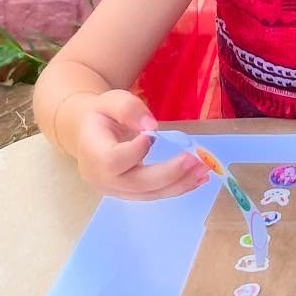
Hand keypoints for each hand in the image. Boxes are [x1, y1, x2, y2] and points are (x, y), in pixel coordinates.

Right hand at [73, 89, 208, 199]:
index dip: (135, 152)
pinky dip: (178, 187)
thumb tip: (151, 127)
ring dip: (180, 183)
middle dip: (169, 173)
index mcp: (93, 153)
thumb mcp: (110, 101)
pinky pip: (155, 195)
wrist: (90, 134)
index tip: (153, 135)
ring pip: (150, 194)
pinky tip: (198, 178)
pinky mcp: (130, 194)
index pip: (114, 160)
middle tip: (196, 160)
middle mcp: (102, 178)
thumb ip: (128, 109)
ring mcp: (116, 190)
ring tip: (205, 169)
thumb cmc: (101, 115)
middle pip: (136, 183)